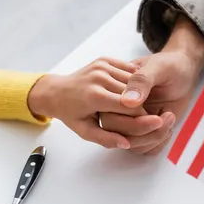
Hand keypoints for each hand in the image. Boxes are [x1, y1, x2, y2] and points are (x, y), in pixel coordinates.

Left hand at [27, 57, 144, 148]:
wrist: (56, 92)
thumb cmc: (70, 113)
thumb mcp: (85, 131)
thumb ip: (106, 139)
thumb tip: (127, 144)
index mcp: (96, 96)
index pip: (130, 107)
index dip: (141, 117)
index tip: (147, 124)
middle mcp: (99, 78)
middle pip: (134, 93)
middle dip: (141, 106)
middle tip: (143, 116)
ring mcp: (102, 66)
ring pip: (134, 80)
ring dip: (139, 92)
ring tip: (136, 104)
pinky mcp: (104, 60)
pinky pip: (128, 70)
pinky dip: (132, 81)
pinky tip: (130, 91)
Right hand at [99, 16, 203, 154]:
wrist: (184, 72)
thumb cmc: (170, 65)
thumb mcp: (158, 67)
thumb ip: (142, 81)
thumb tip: (127, 101)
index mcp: (115, 93)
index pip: (111, 117)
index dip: (132, 122)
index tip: (156, 116)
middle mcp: (120, 110)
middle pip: (119, 135)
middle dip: (144, 132)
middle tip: (166, 118)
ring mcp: (132, 123)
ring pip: (133, 145)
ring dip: (155, 137)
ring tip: (170, 117)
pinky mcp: (145, 133)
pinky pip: (146, 150)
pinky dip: (160, 143)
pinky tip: (169, 126)